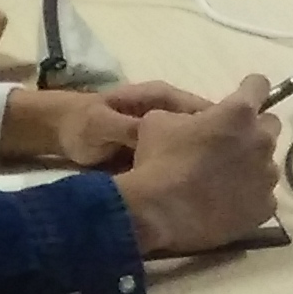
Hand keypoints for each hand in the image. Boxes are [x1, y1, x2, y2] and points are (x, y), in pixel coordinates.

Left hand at [3, 77, 213, 170]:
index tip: (230, 156)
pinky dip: (192, 175)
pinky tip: (202, 194)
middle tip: (229, 179)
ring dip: (208, 166)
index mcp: (162, 98)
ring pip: (199, 149)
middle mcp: (171, 113)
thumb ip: (127, 128)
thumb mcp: (101, 125)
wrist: (62, 133)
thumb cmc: (81, 124)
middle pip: (208, 131)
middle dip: (219, 152)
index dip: (219, 132)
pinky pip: (183, 162)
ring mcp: (167, 135)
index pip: (203, 111)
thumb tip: (158, 137)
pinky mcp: (160, 153)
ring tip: (221, 190)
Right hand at [110, 77, 282, 255]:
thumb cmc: (160, 163)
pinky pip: (263, 196)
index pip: (258, 86)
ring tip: (224, 180)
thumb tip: (192, 122)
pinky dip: (249, 197)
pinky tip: (226, 205)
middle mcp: (262, 141)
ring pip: (267, 163)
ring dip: (251, 165)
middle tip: (229, 143)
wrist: (161, 216)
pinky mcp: (266, 208)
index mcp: (239, 113)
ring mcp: (267, 177)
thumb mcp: (159, 122)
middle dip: (253, 130)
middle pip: (270, 125)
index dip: (248, 89)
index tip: (240, 98)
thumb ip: (186, 115)